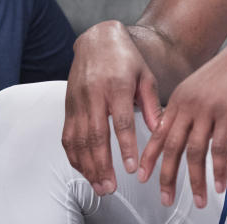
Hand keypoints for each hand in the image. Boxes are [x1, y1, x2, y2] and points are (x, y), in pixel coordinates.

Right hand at [63, 21, 163, 195]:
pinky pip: (68, 135)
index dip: (125, 146)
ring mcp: (78, 100)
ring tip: (98, 184)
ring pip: (79, 139)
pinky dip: (74, 155)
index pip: (121, 121)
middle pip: (96, 135)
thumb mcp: (146, 76)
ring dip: (87, 166)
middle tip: (110, 186)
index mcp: (118, 85)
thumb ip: (152, 104)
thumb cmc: (125, 57)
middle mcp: (95, 94)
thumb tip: (159, 129)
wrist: (97, 39)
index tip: (131, 167)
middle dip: (102, 165)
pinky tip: (83, 169)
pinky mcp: (68, 105)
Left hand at [138, 25, 226, 208]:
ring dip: (196, 181)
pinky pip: (219, 149)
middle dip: (166, 177)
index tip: (143, 176)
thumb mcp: (205, 84)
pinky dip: (219, 171)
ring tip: (199, 200)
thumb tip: (188, 130)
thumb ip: (193, 106)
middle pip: (171, 147)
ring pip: (194, 153)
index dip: (150, 157)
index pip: (158, 132)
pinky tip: (220, 184)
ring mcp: (207, 108)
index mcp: (180, 97)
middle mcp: (189, 103)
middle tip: (165, 198)